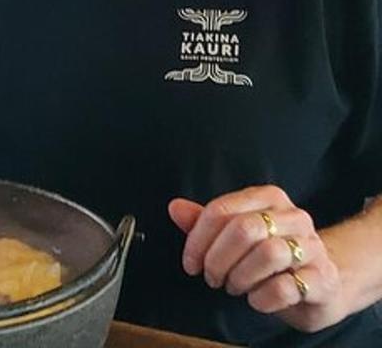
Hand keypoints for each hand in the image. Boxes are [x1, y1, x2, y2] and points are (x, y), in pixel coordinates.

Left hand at [169, 185, 347, 331]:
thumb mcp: (236, 237)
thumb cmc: (270, 257)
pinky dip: (261, 298)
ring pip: (268, 253)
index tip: (190, 263)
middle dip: (218, 259)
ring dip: (240, 277)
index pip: (221, 210)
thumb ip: (206, 222)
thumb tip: (175, 207)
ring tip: (235, 287)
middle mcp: (294, 217)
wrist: (322, 284)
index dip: (197, 240)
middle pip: (244, 229)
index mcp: (268, 199)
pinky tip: (257, 299)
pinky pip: (285, 287)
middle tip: (212, 277)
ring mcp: (312, 247)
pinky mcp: (323, 279)